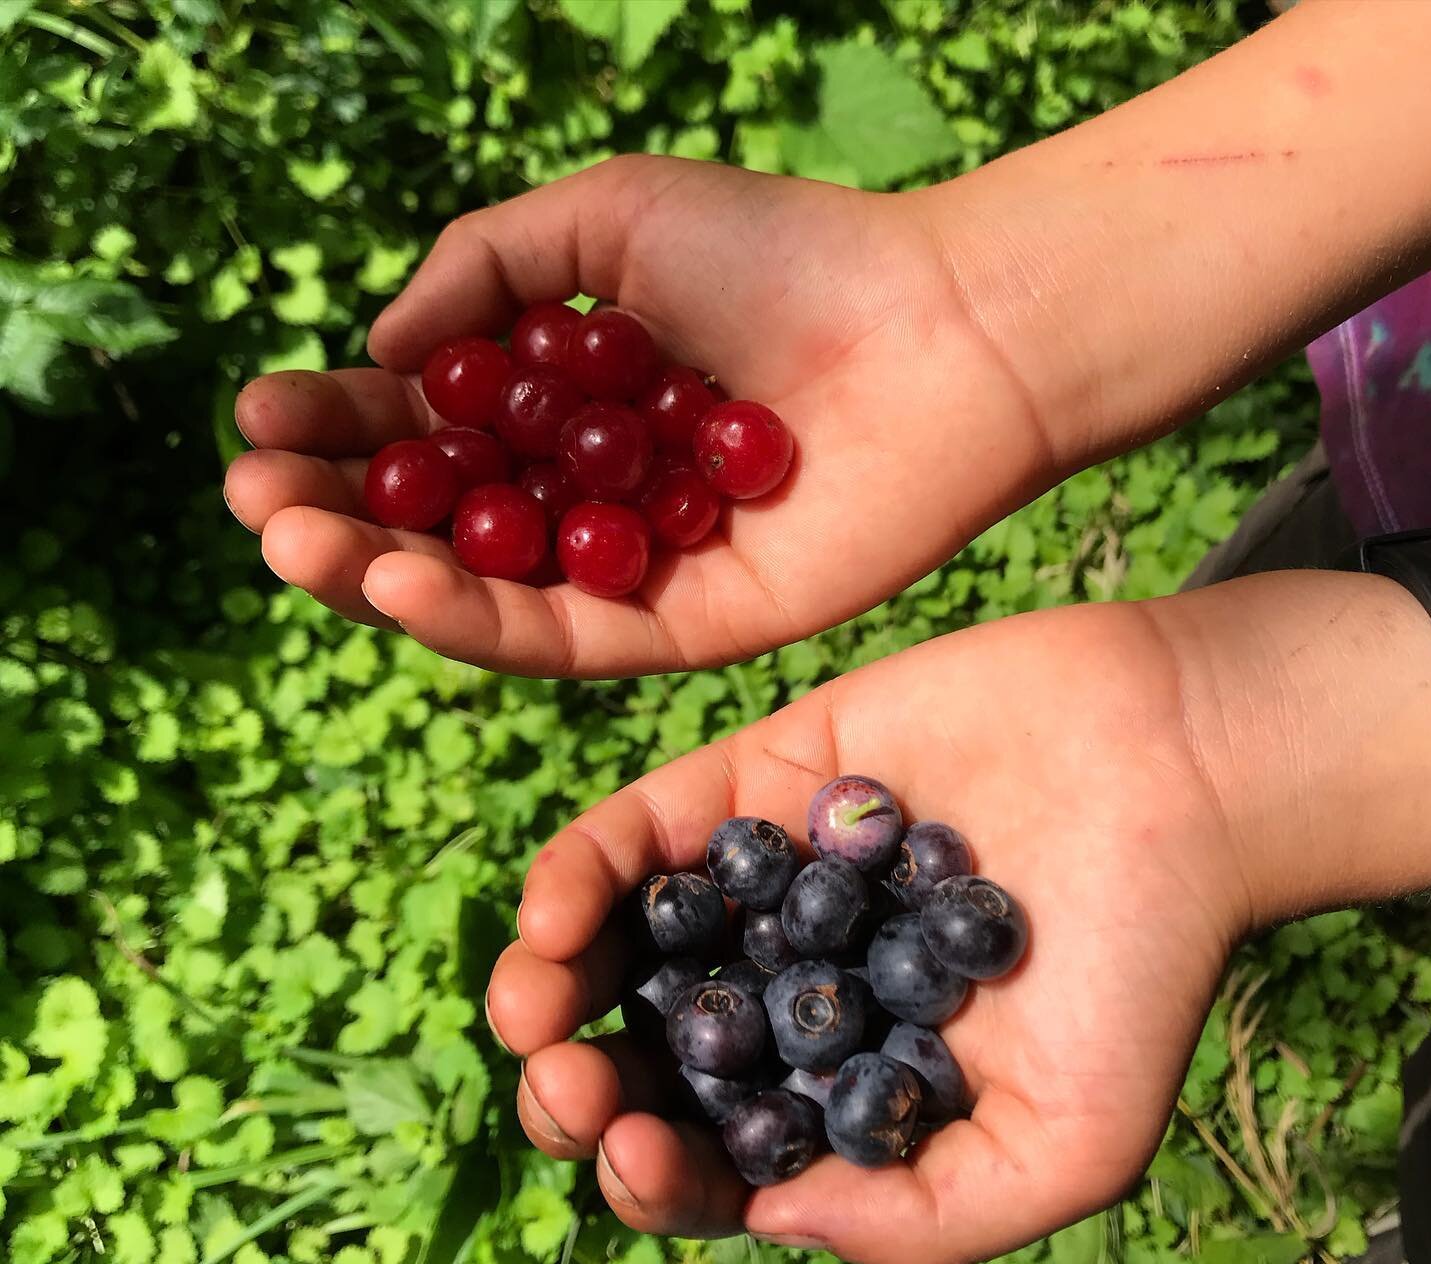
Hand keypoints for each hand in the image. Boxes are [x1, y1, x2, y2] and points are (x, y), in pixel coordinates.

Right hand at [223, 155, 1049, 677]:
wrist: (942, 331)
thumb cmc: (787, 255)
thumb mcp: (608, 220)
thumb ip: (486, 270)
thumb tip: (385, 351)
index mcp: (567, 405)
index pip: (431, 428)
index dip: (342, 423)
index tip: (263, 408)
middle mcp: (589, 497)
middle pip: (441, 522)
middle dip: (336, 507)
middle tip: (250, 492)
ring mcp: (632, 571)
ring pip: (484, 592)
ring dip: (376, 571)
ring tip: (286, 537)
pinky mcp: (683, 630)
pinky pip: (561, 638)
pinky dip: (473, 618)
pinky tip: (394, 580)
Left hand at [486, 599, 1251, 1263]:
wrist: (1183, 772)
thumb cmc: (1142, 966)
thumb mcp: (1068, 1147)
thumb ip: (926, 1217)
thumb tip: (773, 1220)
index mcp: (843, 1086)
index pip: (716, 1159)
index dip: (658, 1178)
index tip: (636, 1163)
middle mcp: (788, 985)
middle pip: (643, 1058)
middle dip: (581, 1089)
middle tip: (565, 1089)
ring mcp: (764, 883)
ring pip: (619, 948)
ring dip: (549, 986)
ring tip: (529, 1014)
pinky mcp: (757, 778)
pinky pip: (644, 831)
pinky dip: (584, 873)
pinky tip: (551, 917)